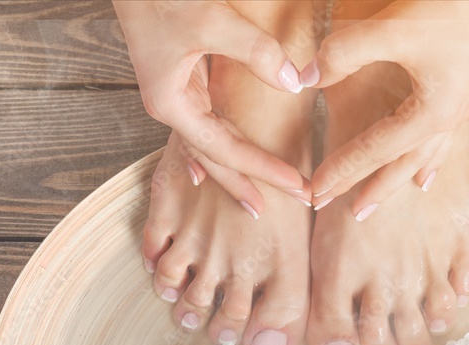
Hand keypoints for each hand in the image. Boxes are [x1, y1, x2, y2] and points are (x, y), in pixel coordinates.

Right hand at [113, 0, 309, 213]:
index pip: (226, 151)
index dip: (263, 169)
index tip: (297, 184)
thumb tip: (293, 82)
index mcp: (171, 104)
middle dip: (253, 183)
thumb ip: (256, 52)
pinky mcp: (185, 81)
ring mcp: (176, 96)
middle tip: (296, 200)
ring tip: (264, 196)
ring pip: (212, 145)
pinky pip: (210, 124)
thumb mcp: (212, 20)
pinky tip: (220, 169)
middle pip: (216, 159)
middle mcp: (171, 108)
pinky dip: (224, 146)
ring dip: (240, 169)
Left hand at [300, 0, 468, 218]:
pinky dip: (429, 159)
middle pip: (402, 165)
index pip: (375, 150)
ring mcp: (459, 106)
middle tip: (349, 214)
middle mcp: (448, 119)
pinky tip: (428, 169)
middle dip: (373, 189)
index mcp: (431, 114)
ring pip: (425, 157)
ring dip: (400, 179)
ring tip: (385, 199)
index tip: (316, 191)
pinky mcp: (463, 89)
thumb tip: (309, 77)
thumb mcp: (392, 28)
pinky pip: (443, 139)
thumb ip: (345, 53)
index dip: (343, 170)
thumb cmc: (451, 5)